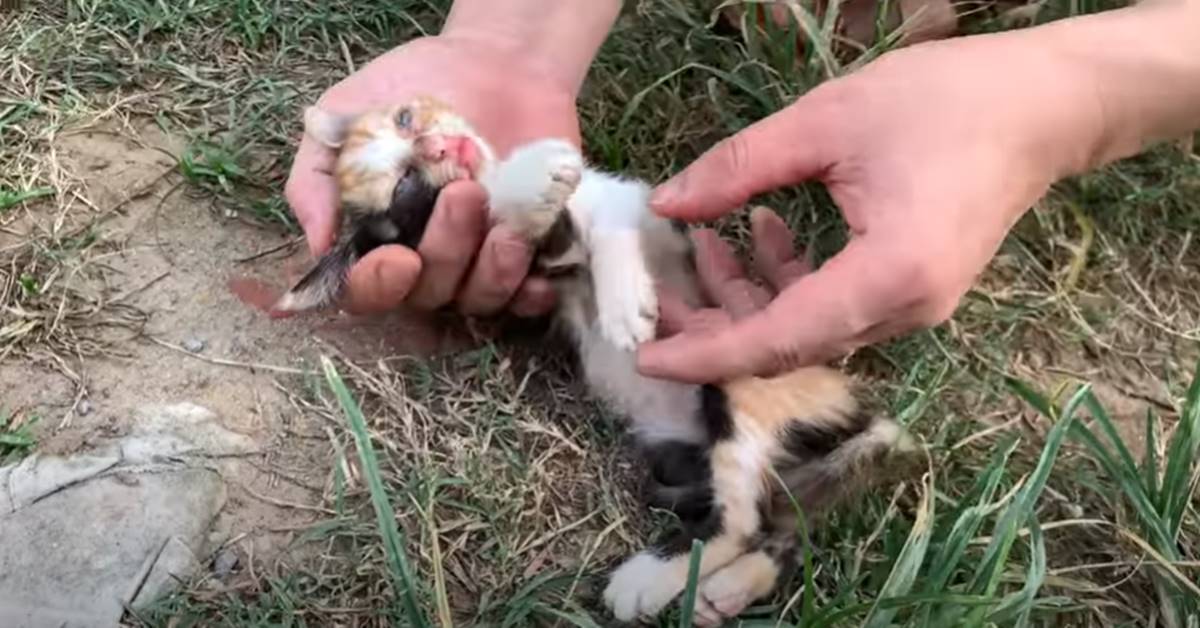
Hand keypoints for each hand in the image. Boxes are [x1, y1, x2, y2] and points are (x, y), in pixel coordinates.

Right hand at [283, 34, 579, 315]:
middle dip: (445, 253)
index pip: (366, 291)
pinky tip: (540, 281)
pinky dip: (533, 295)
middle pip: (428, 295)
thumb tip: (320, 244)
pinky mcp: (531, 249)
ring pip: (479, 297)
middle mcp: (426, 258)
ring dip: (492, 273)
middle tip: (463, 193)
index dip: (378, 287)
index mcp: (376, 235)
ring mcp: (479, 258)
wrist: (493, 58)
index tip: (398, 258)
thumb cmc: (410, 89)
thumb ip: (316, 177)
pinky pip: (529, 294)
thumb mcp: (344, 116)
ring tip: (505, 228)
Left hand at [636, 32, 1109, 383]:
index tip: (647, 355)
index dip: (707, 353)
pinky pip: (834, 307)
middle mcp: (904, 311)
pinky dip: (788, 281)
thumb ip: (738, 168)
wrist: (1040, 105)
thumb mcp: (824, 122)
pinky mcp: (911, 292)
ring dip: (748, 296)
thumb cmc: (942, 101)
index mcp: (887, 276)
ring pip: (807, 329)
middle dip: (715, 328)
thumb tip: (667, 206)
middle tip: (658, 295)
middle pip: (788, 346)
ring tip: (704, 240)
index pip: (779, 339)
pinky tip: (760, 227)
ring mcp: (913, 307)